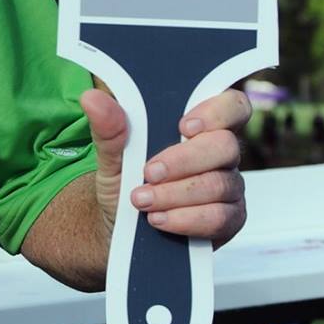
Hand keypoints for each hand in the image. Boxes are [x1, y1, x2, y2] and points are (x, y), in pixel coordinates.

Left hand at [84, 86, 249, 247]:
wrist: (118, 224)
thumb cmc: (125, 181)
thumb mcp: (112, 155)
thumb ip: (109, 128)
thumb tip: (92, 99)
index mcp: (202, 128)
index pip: (232, 106)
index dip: (216, 113)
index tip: (184, 127)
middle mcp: (222, 155)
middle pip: (225, 146)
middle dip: (183, 161)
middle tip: (149, 173)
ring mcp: (229, 187)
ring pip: (219, 185)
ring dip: (175, 194)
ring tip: (142, 201)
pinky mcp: (229, 219)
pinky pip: (219, 218)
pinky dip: (185, 219)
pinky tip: (159, 219)